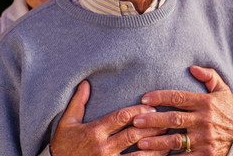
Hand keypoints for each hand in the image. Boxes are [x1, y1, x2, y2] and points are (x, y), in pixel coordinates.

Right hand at [50, 80, 166, 155]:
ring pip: (138, 154)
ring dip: (155, 147)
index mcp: (94, 131)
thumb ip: (78, 102)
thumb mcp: (67, 122)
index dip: (138, 111)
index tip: (150, 108)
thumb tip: (86, 83)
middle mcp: (103, 147)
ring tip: (169, 140)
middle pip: (133, 134)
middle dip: (151, 126)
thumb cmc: (63, 144)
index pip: (121, 117)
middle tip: (166, 120)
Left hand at [133, 66, 232, 154]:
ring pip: (176, 140)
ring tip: (140, 143)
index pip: (179, 97)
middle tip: (135, 121)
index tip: (144, 99)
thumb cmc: (228, 111)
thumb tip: (192, 67)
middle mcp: (204, 120)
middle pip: (174, 119)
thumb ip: (209, 76)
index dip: (160, 97)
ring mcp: (205, 139)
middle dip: (153, 120)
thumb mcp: (223, 91)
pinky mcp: (207, 155)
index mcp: (205, 103)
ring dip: (157, 142)